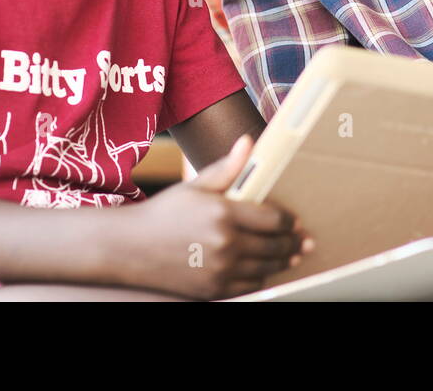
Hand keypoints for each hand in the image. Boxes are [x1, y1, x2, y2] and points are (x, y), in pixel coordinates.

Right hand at [103, 135, 309, 299]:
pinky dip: (260, 279)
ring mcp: (219, 270)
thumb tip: (249, 142)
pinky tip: (264, 271)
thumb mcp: (195, 186)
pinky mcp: (212, 290)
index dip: (289, 221)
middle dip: (293, 243)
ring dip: (282, 262)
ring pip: (265, 268)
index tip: (295, 221)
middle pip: (275, 246)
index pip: (274, 219)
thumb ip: (227, 167)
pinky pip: (248, 286)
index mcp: (223, 212)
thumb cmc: (164, 213)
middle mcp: (225, 243)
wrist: (129, 248)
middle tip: (304, 241)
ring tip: (292, 256)